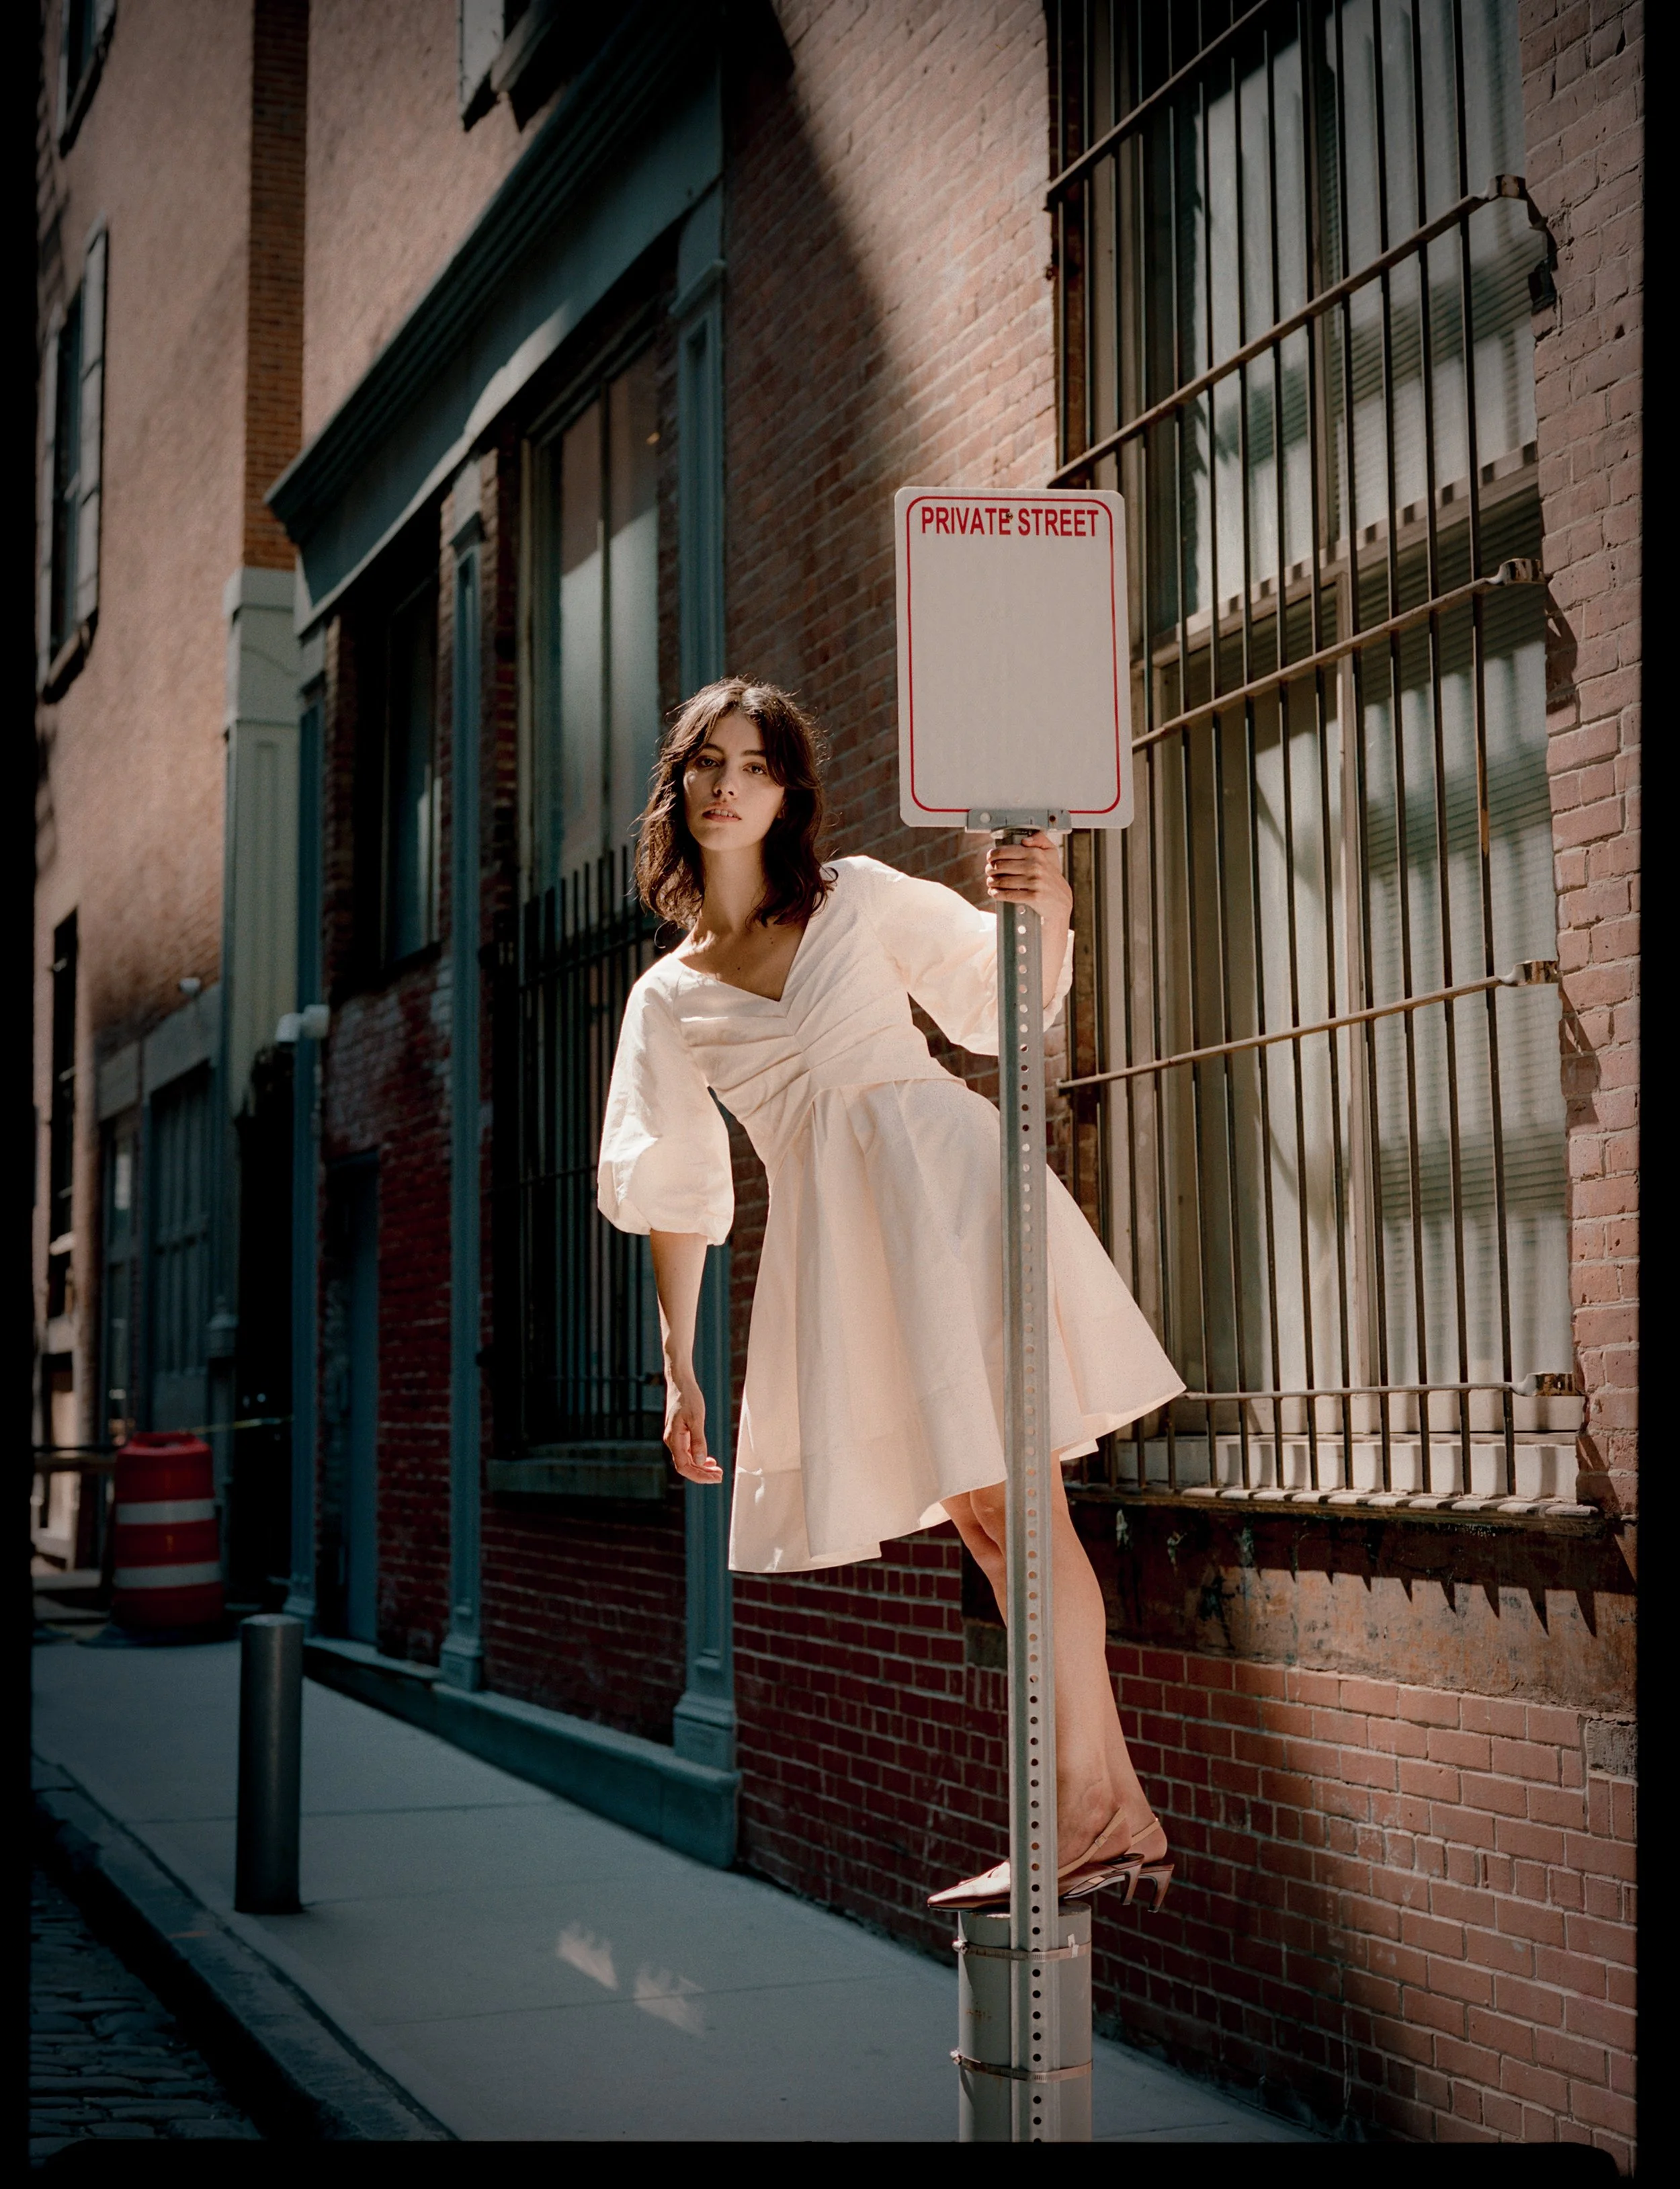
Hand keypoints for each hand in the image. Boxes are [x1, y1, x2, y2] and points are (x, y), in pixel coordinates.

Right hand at [664, 1363, 722, 1484]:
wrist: (680, 1383)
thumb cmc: (688, 1398)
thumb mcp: (696, 1418)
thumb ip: (698, 1440)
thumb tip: (701, 1462)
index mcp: (674, 1439)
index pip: (684, 1467)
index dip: (699, 1476)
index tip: (715, 1478)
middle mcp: (672, 1441)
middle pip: (686, 1466)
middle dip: (702, 1474)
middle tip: (720, 1477)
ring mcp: (675, 1438)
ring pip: (687, 1460)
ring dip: (701, 1468)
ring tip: (717, 1471)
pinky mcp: (679, 1434)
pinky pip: (688, 1452)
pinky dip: (699, 1458)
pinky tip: (709, 1460)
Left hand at [985, 832, 1071, 928]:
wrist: (1061, 899)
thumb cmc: (1051, 876)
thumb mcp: (1051, 853)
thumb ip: (1040, 839)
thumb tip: (1025, 839)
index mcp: (1036, 854)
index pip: (1005, 851)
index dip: (993, 855)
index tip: (989, 858)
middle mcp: (1035, 866)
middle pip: (1001, 866)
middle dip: (990, 869)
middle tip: (989, 871)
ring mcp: (1035, 882)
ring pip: (1003, 881)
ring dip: (992, 882)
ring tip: (990, 882)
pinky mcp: (1033, 897)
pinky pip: (1009, 895)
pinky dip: (998, 894)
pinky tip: (994, 893)